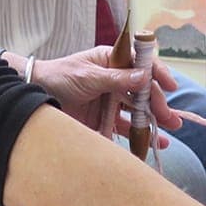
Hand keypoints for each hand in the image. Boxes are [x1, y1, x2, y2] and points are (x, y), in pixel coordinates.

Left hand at [33, 46, 182, 137]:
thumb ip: (116, 78)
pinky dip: (137, 136)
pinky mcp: (104, 119)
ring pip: (138, 112)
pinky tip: (152, 144)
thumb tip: (145, 77)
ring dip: (154, 122)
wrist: (34, 96)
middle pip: (144, 92)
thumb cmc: (59, 76)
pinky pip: (124, 129)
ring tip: (168, 133)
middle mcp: (116, 80)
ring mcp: (111, 101)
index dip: (158, 74)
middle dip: (159, 104)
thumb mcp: (88, 75)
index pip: (142, 64)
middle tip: (170, 119)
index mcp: (113, 61)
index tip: (171, 86)